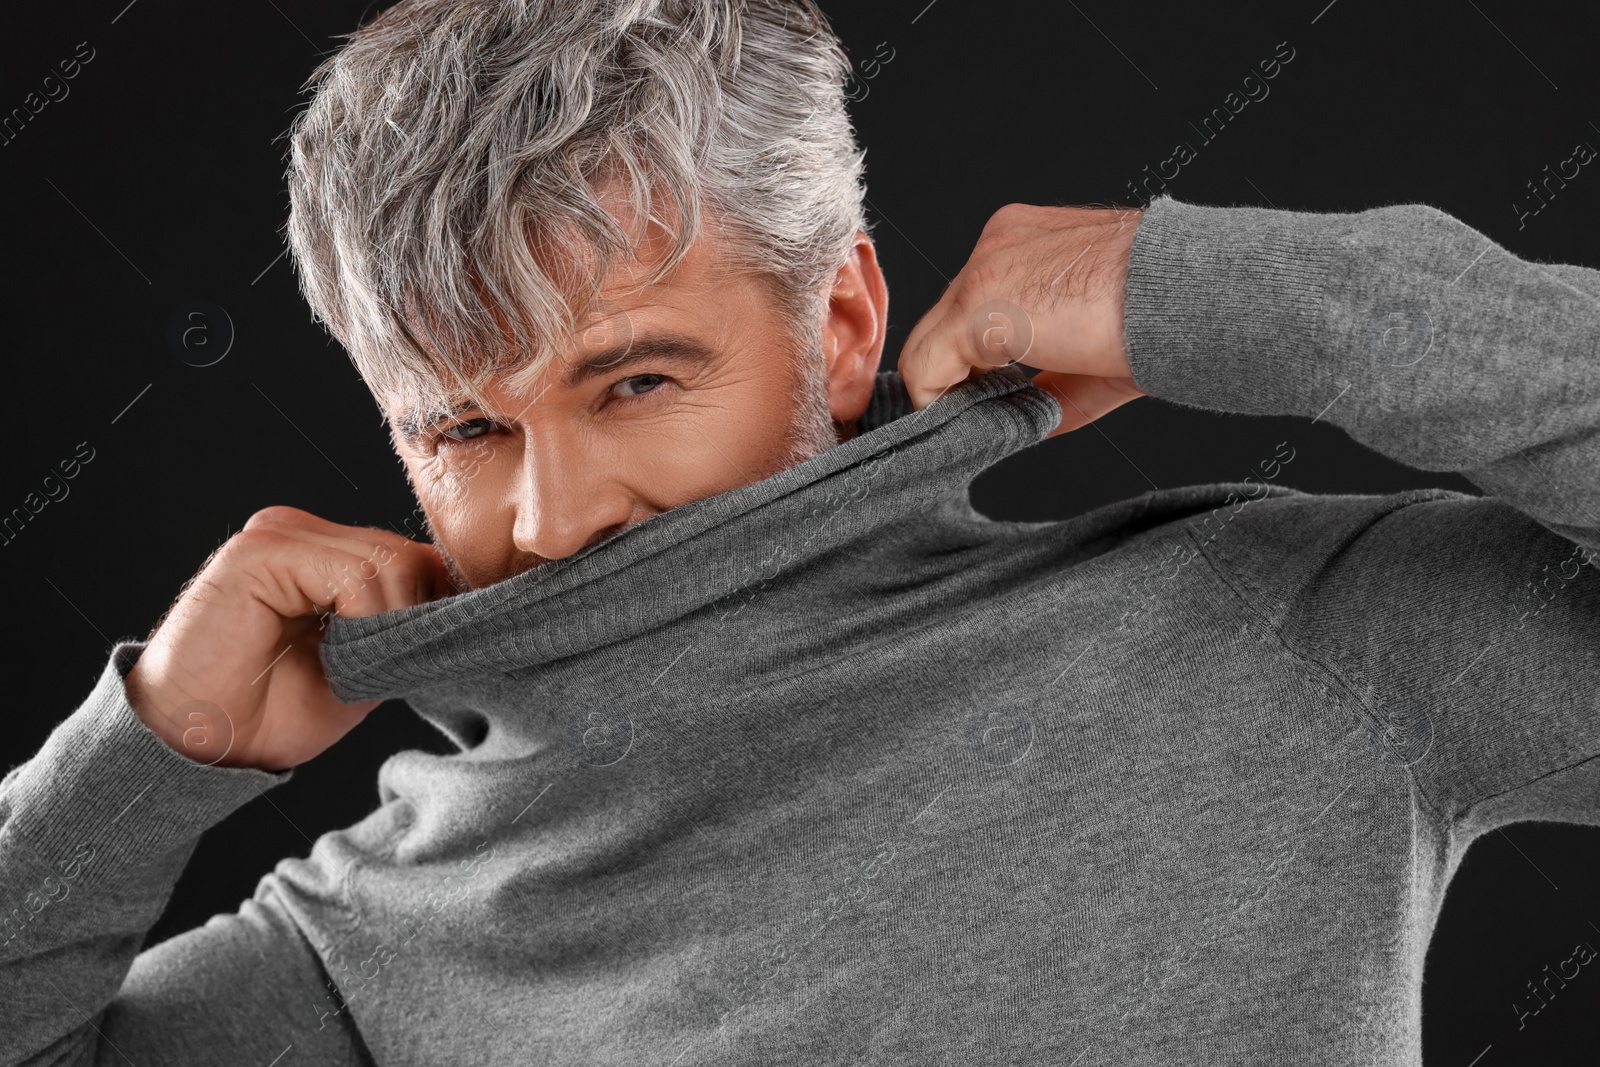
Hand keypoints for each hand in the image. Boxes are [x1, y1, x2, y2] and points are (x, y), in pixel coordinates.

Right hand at [124, 506, 455, 771]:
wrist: (202, 745)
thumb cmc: (270, 713)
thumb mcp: (363, 666)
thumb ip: (402, 627)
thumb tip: (462, 608)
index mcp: (325, 553)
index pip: (416, 557)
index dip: (430, 610)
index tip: (414, 658)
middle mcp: (304, 532)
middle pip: (411, 556)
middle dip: (409, 621)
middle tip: (370, 669)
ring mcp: (282, 532)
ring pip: (391, 563)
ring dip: (383, 628)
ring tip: (341, 666)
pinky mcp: (264, 548)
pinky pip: (356, 575)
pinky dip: (361, 624)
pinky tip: (328, 655)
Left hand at [898, 202, 1148, 437]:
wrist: (1191, 293)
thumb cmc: (1166, 313)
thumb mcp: (1096, 347)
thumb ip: (1050, 381)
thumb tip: (1026, 421)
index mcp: (1026, 242)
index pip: (973, 303)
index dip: (975, 357)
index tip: (994, 396)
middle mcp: (998, 243)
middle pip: (946, 321)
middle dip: (960, 374)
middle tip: (986, 416)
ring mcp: (984, 268)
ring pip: (929, 342)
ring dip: (950, 389)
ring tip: (982, 421)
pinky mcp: (978, 303)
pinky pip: (925, 364)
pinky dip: (937, 401)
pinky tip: (971, 421)